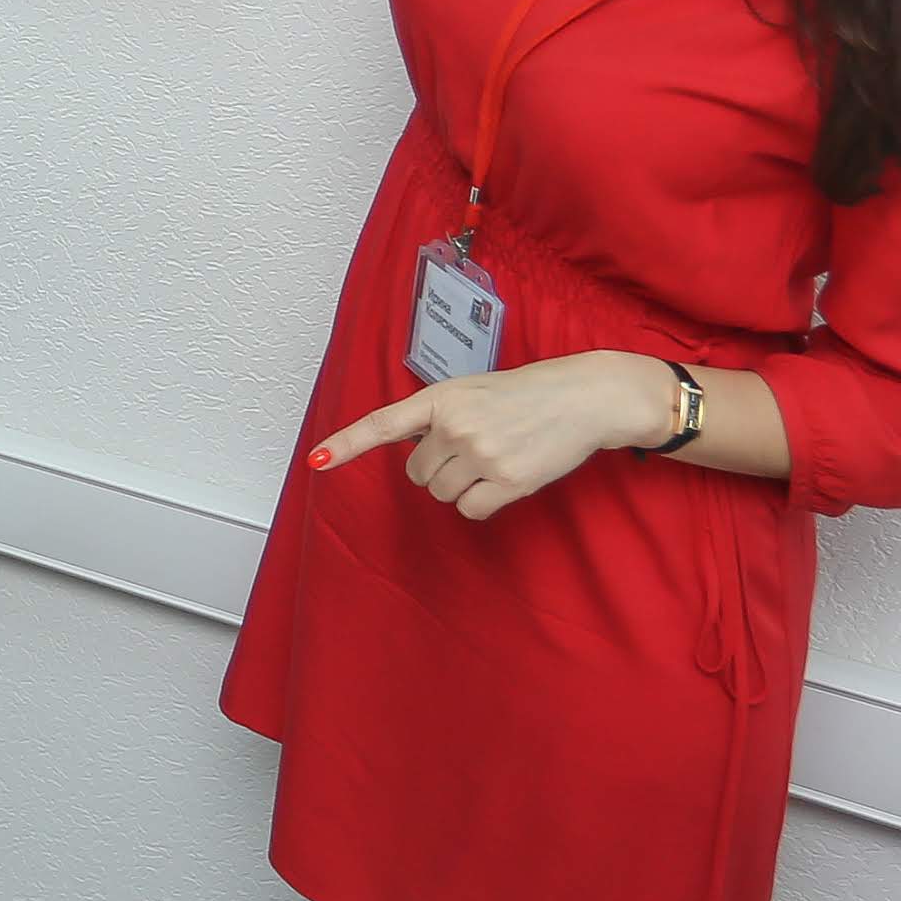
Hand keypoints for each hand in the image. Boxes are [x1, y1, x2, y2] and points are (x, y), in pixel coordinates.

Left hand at [308, 351, 665, 523]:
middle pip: (417, 473)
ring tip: (494, 458)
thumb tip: (411, 452)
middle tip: (475, 448)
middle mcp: (455, 426)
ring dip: (461, 485)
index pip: (384, 423)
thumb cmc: (525, 394)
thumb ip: (438, 418)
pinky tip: (505, 479)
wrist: (582, 397)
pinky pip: (470, 510)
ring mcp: (481, 454)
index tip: (317, 460)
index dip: (348, 444)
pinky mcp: (508, 482)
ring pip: (441, 493)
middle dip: (439, 467)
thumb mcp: (472, 391)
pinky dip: (482, 503)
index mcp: (441, 398)